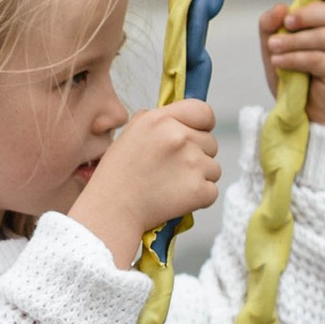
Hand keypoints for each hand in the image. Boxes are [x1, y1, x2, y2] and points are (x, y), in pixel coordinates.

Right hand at [70, 99, 221, 268]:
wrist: (111, 211)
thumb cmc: (116, 175)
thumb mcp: (130, 134)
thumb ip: (157, 120)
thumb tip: (178, 119)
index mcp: (161, 120)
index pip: (204, 112)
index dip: (202, 125)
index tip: (195, 136)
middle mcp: (179, 137)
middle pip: (211, 142)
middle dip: (198, 155)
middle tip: (172, 169)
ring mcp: (192, 163)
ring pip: (213, 168)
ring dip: (199, 177)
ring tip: (172, 186)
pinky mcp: (199, 190)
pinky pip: (211, 190)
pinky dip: (198, 198)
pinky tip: (176, 199)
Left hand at [259, 0, 324, 128]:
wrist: (300, 110)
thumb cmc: (291, 71)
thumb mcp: (274, 44)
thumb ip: (271, 23)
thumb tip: (279, 8)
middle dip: (309, 14)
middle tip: (287, 22)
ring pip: (324, 36)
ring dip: (295, 40)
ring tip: (274, 48)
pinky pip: (318, 60)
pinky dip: (295, 59)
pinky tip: (278, 62)